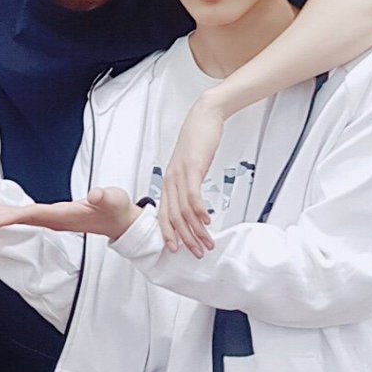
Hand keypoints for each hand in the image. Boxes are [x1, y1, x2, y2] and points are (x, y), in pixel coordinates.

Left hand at [0, 187, 138, 241]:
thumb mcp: (112, 199)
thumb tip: (94, 196)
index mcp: (64, 216)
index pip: (34, 216)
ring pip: (21, 218)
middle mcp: (54, 220)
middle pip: (21, 219)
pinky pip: (27, 215)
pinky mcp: (53, 216)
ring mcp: (53, 219)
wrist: (120, 222)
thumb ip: (103, 197)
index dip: (14, 218)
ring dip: (0, 216)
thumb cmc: (115, 209)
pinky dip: (11, 213)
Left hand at [158, 95, 227, 257]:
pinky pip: (193, 193)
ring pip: (183, 209)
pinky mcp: (192, 167)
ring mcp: (180, 174)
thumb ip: (188, 185)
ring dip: (196, 229)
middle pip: (173, 217)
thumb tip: (192, 204)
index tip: (176, 250)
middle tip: (196, 253)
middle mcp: (170, 181)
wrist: (203, 118)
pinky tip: (207, 220)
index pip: (164, 214)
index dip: (169, 234)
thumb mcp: (190, 168)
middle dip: (185, 238)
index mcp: (168, 183)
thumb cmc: (197, 142)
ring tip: (206, 242)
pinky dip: (199, 210)